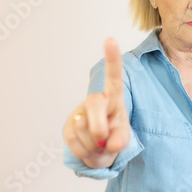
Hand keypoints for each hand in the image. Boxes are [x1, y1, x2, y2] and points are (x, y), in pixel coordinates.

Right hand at [63, 38, 129, 167]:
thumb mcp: (123, 138)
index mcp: (114, 97)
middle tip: (104, 142)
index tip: (110, 39)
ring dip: (94, 146)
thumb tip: (110, 144)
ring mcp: (80, 112)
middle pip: (94, 106)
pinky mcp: (68, 126)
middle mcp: (95, 100)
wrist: (100, 150)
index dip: (112, 58)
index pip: (113, 76)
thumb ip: (121, 139)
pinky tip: (89, 148)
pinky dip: (84, 152)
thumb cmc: (115, 136)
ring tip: (99, 145)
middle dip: (100, 128)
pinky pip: (73, 141)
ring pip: (84, 129)